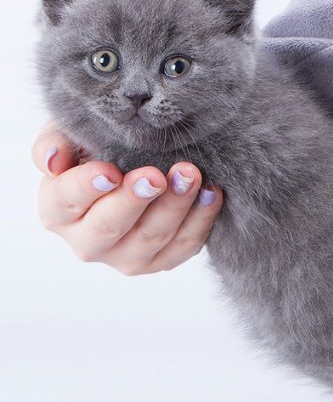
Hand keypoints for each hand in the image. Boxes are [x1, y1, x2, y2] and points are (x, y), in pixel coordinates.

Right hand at [32, 121, 222, 274]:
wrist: (134, 169)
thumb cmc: (98, 152)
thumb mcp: (73, 139)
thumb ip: (57, 142)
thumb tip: (53, 161)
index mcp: (58, 211)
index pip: (66, 201)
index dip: (87, 187)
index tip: (110, 171)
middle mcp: (88, 243)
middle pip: (110, 227)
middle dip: (135, 199)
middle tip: (156, 175)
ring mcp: (126, 257)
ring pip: (151, 238)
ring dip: (174, 206)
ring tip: (190, 176)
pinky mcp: (160, 261)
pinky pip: (184, 246)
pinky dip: (201, 220)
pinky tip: (211, 192)